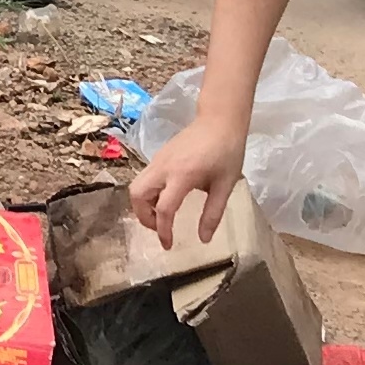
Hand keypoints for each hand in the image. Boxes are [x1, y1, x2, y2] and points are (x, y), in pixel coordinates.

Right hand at [129, 112, 245, 248]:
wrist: (220, 119)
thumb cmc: (227, 152)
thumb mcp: (226, 185)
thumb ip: (213, 213)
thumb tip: (203, 239)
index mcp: (182, 176)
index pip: (164, 209)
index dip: (163, 231)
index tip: (169, 245)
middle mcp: (164, 167)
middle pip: (137, 195)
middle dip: (143, 217)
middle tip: (160, 228)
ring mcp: (158, 159)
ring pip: (137, 185)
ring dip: (144, 205)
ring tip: (163, 215)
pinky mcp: (159, 156)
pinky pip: (145, 178)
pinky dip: (149, 194)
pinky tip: (168, 198)